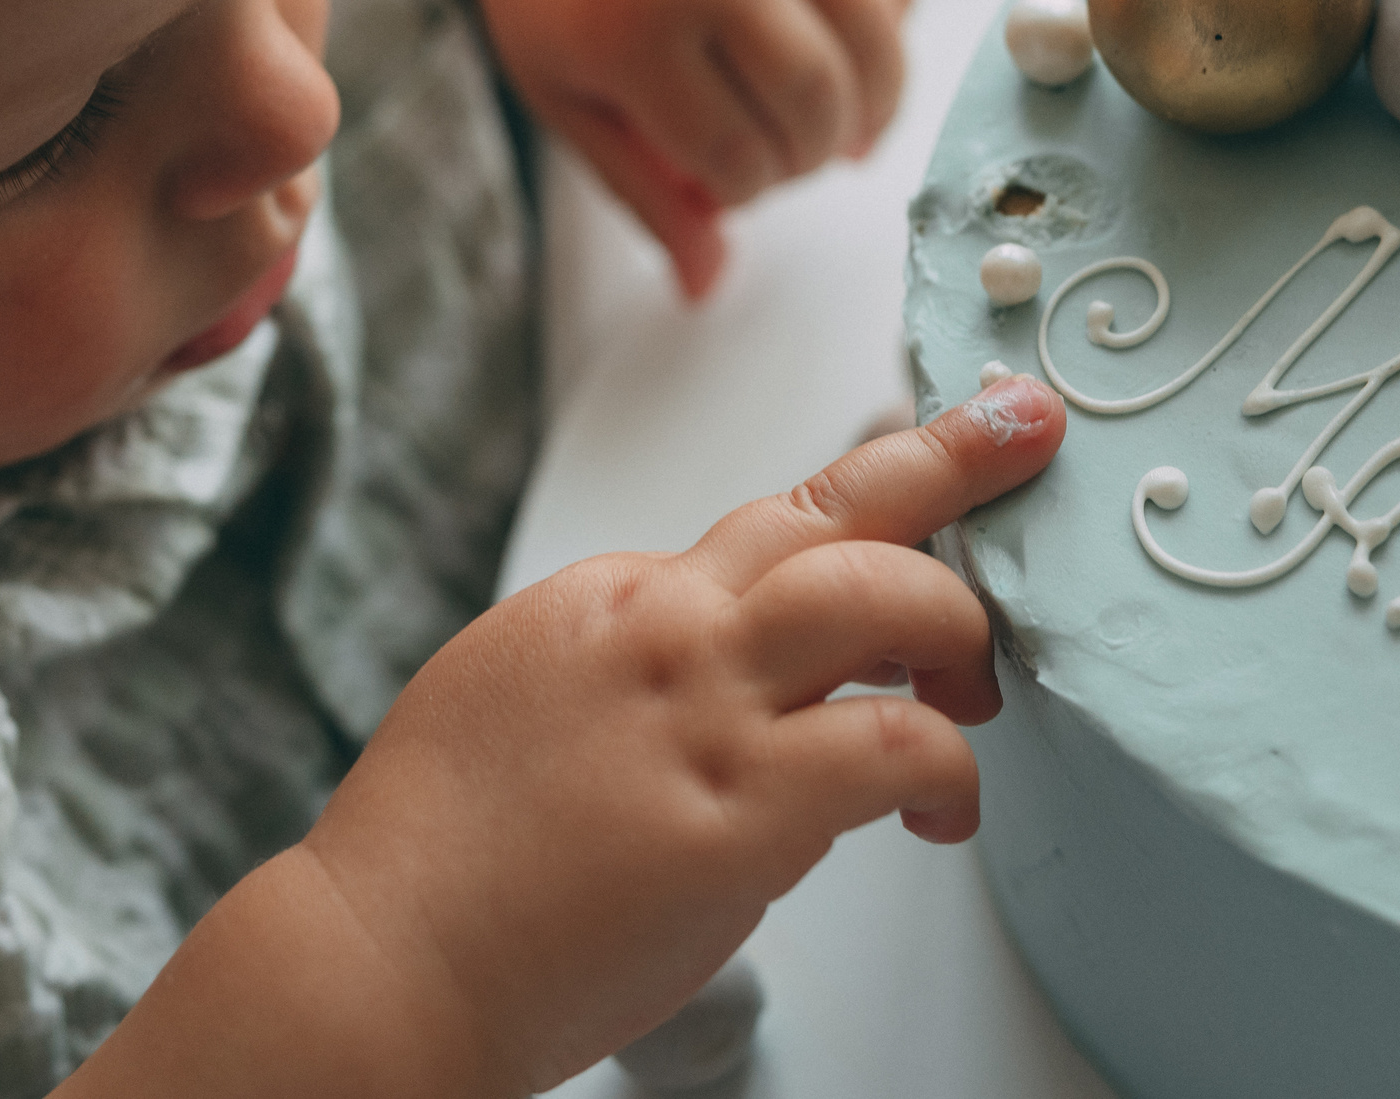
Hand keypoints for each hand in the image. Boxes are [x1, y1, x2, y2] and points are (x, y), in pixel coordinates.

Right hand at [298, 374, 1063, 1093]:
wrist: (374, 961)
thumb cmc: (436, 857)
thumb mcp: (522, 693)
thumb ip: (628, 659)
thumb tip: (709, 666)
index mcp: (617, 597)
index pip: (779, 518)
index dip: (879, 487)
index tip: (947, 439)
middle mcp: (666, 625)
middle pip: (844, 505)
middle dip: (958, 459)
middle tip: (1025, 442)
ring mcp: (704, 710)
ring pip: (886, 596)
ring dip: (962, 627)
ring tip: (978, 689)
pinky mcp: (738, 810)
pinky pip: (894, 747)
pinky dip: (949, 770)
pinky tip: (942, 813)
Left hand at [453, 0, 910, 297]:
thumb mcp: (564, 93)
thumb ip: (642, 193)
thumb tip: (707, 289)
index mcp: (635, 24)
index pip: (741, 157)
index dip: (746, 193)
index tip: (727, 182)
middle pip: (818, 101)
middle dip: (812, 153)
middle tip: (789, 156)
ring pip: (876, 38)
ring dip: (871, 102)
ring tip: (838, 121)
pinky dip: (887, 24)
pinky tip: (850, 47)